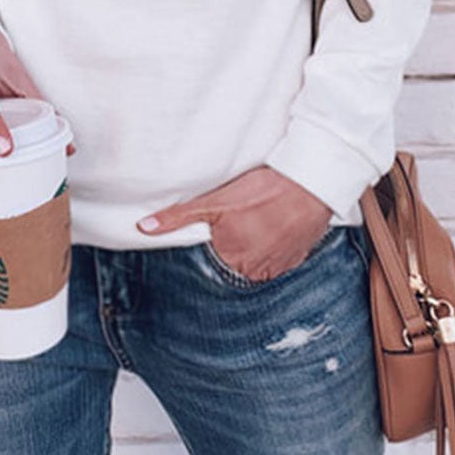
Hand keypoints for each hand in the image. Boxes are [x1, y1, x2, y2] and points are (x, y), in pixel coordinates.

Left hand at [137, 166, 331, 282]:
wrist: (311, 183)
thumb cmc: (264, 190)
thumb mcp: (216, 200)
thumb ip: (179, 217)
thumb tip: (144, 228)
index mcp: (231, 259)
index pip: (210, 258)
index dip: (214, 240)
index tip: (222, 226)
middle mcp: (254, 271)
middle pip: (233, 261)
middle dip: (233, 242)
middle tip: (242, 218)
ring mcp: (277, 268)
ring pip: (255, 260)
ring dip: (255, 245)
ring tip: (259, 219)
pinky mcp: (296, 259)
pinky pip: (277, 258)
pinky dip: (274, 245)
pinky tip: (275, 225)